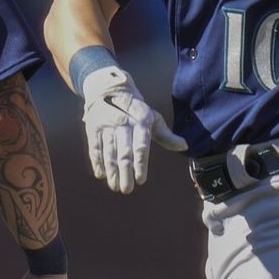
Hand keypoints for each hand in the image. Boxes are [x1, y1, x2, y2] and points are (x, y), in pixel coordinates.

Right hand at [81, 66, 184, 194]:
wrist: (109, 89)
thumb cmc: (136, 109)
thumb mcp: (152, 118)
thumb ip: (166, 135)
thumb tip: (184, 146)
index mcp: (141, 121)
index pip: (141, 146)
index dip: (140, 164)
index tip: (141, 180)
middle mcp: (123, 123)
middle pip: (124, 152)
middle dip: (125, 172)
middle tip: (127, 190)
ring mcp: (106, 125)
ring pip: (109, 152)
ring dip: (111, 171)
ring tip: (114, 186)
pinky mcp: (93, 128)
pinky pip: (95, 147)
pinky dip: (97, 162)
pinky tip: (101, 174)